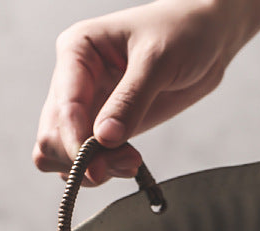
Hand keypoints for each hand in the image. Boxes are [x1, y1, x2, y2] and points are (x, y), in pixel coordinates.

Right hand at [33, 0, 259, 184]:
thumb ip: (130, 99)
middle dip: (82, 159)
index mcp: (77, 52)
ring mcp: (86, 108)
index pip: (61, 108)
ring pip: (63, 156)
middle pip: (51, 138)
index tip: (96, 163)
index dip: (74, 141)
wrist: (207, 39)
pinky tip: (130, 163)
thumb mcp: (158, 60)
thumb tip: (103, 138)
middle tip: (121, 164)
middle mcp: (73, 82)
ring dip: (92, 169)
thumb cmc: (182, 32)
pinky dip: (104, 170)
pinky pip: (87, 162)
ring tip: (130, 163)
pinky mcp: (102, 129)